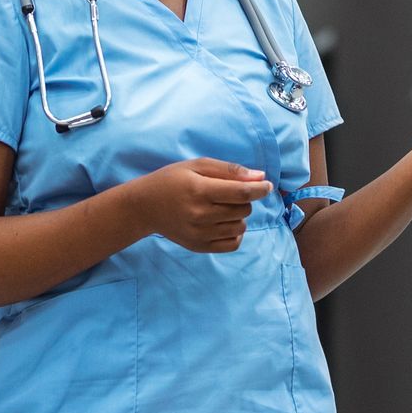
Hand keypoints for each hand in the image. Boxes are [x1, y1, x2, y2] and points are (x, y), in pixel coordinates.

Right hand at [130, 158, 274, 252]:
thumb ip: (229, 170)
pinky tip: (223, 223)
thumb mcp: (197, 165)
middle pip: (243, 210)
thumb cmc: (172, 180)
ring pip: (240, 227)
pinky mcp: (199, 246)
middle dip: (244, 199)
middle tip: (229, 193)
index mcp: (200, 190)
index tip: (267, 185)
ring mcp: (199, 233)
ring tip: (222, 208)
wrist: (144, 207)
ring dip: (239, 216)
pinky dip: (235, 233)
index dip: (260, 189)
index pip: (241, 192)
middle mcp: (200, 215)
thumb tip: (260, 177)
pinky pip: (233, 244)